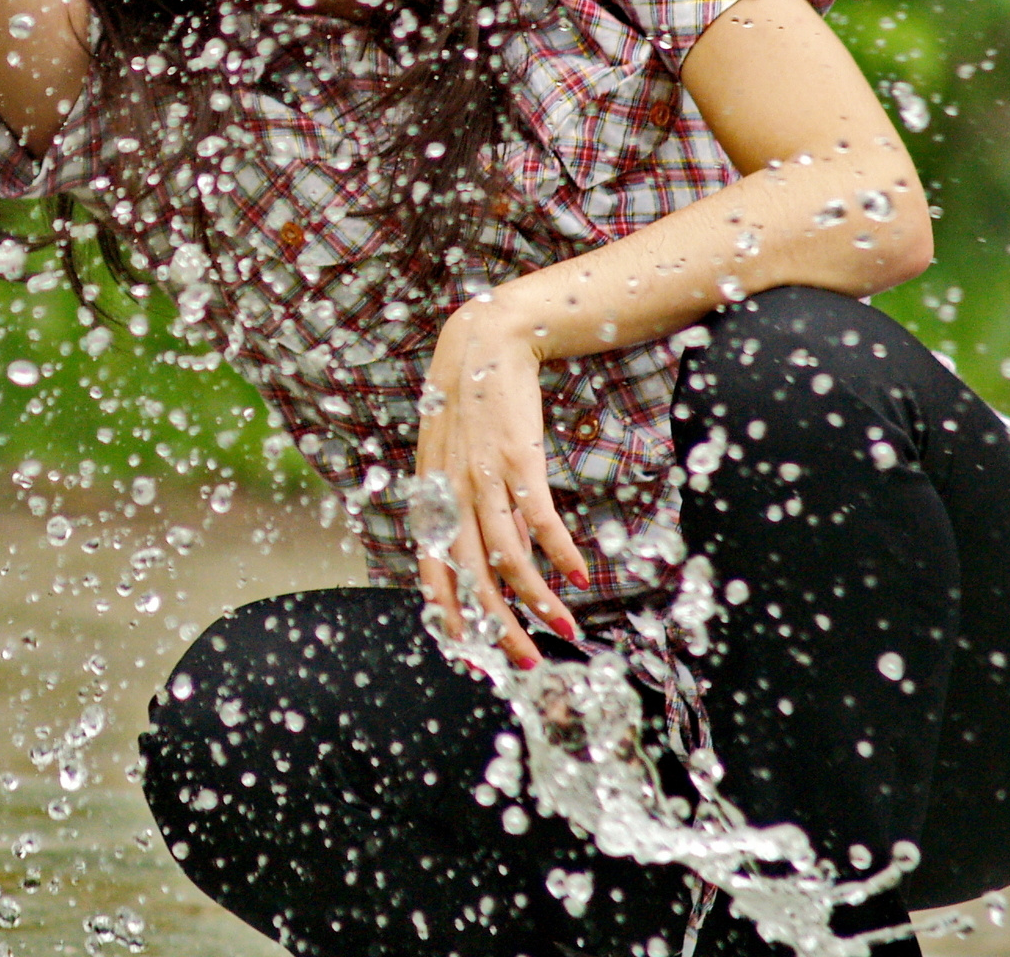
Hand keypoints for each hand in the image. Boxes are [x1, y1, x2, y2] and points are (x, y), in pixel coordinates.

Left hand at [414, 294, 589, 668]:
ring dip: (537, 601)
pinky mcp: (516, 459)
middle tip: (526, 664)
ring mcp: (481, 478)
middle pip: (471, 579)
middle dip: (498, 629)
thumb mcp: (457, 462)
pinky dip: (560, 551)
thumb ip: (475, 511)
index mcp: (431, 499)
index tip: (471, 654)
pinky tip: (578, 575)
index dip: (449, 617)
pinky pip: (539, 518)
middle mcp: (450, 495)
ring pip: (506, 557)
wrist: (482, 344)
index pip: (432, 572)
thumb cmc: (470, 407)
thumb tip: (502, 559)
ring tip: (564, 631)